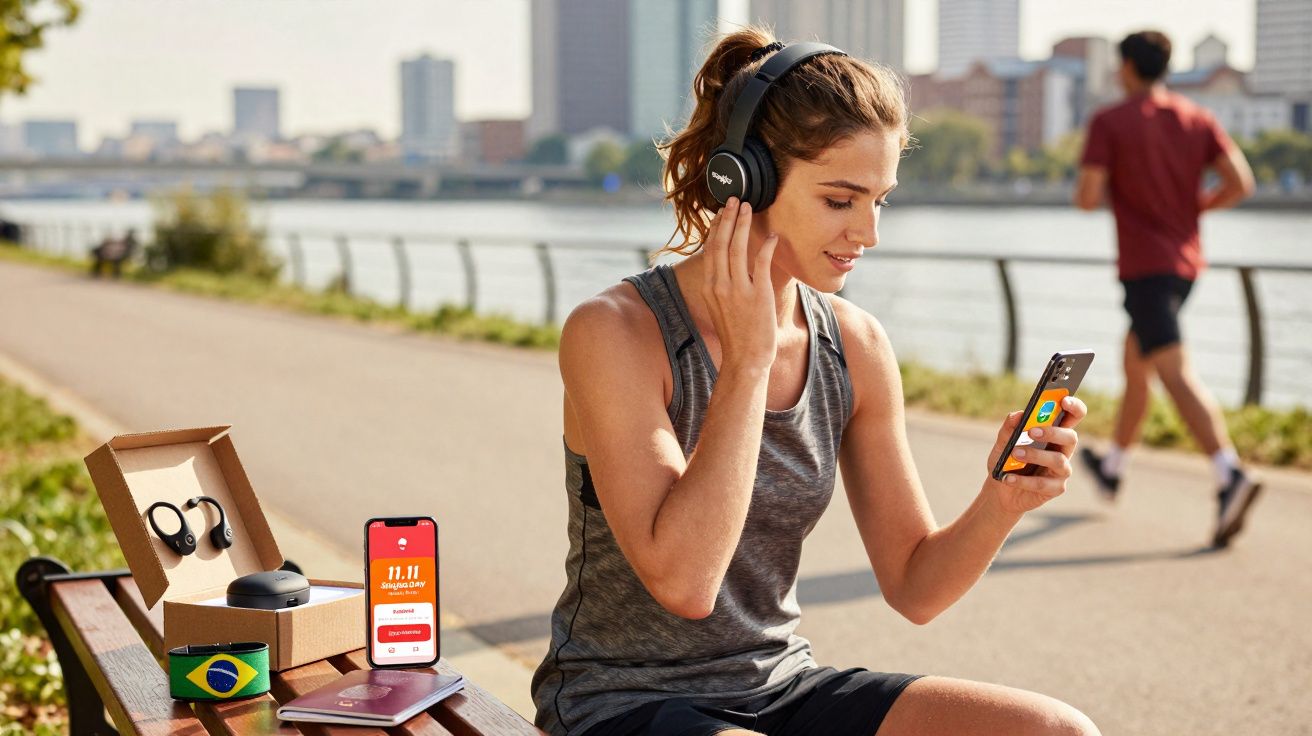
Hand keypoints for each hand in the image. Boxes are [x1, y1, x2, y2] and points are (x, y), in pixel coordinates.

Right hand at [701, 197, 779, 373]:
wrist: (745, 359)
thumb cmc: (737, 335)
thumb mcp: (721, 306)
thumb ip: (722, 284)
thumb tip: (727, 266)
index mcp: (709, 286)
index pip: (710, 249)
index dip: (717, 227)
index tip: (722, 211)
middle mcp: (719, 285)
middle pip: (721, 242)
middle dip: (728, 217)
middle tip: (735, 198)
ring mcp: (738, 290)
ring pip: (737, 248)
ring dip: (743, 224)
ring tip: (748, 207)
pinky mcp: (757, 294)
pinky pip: (761, 263)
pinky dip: (765, 246)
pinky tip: (771, 236)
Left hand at [985, 396, 1086, 515]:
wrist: (1000, 491)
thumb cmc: (1006, 461)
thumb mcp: (1003, 443)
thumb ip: (1009, 428)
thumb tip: (1017, 415)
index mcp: (1054, 434)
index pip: (1073, 417)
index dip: (1074, 407)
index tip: (1065, 400)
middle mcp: (1063, 450)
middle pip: (1071, 437)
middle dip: (1053, 432)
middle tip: (1032, 431)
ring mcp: (1062, 471)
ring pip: (1058, 460)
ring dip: (1035, 455)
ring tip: (1015, 453)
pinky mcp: (1056, 488)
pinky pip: (1043, 484)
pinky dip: (1023, 480)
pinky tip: (1007, 477)